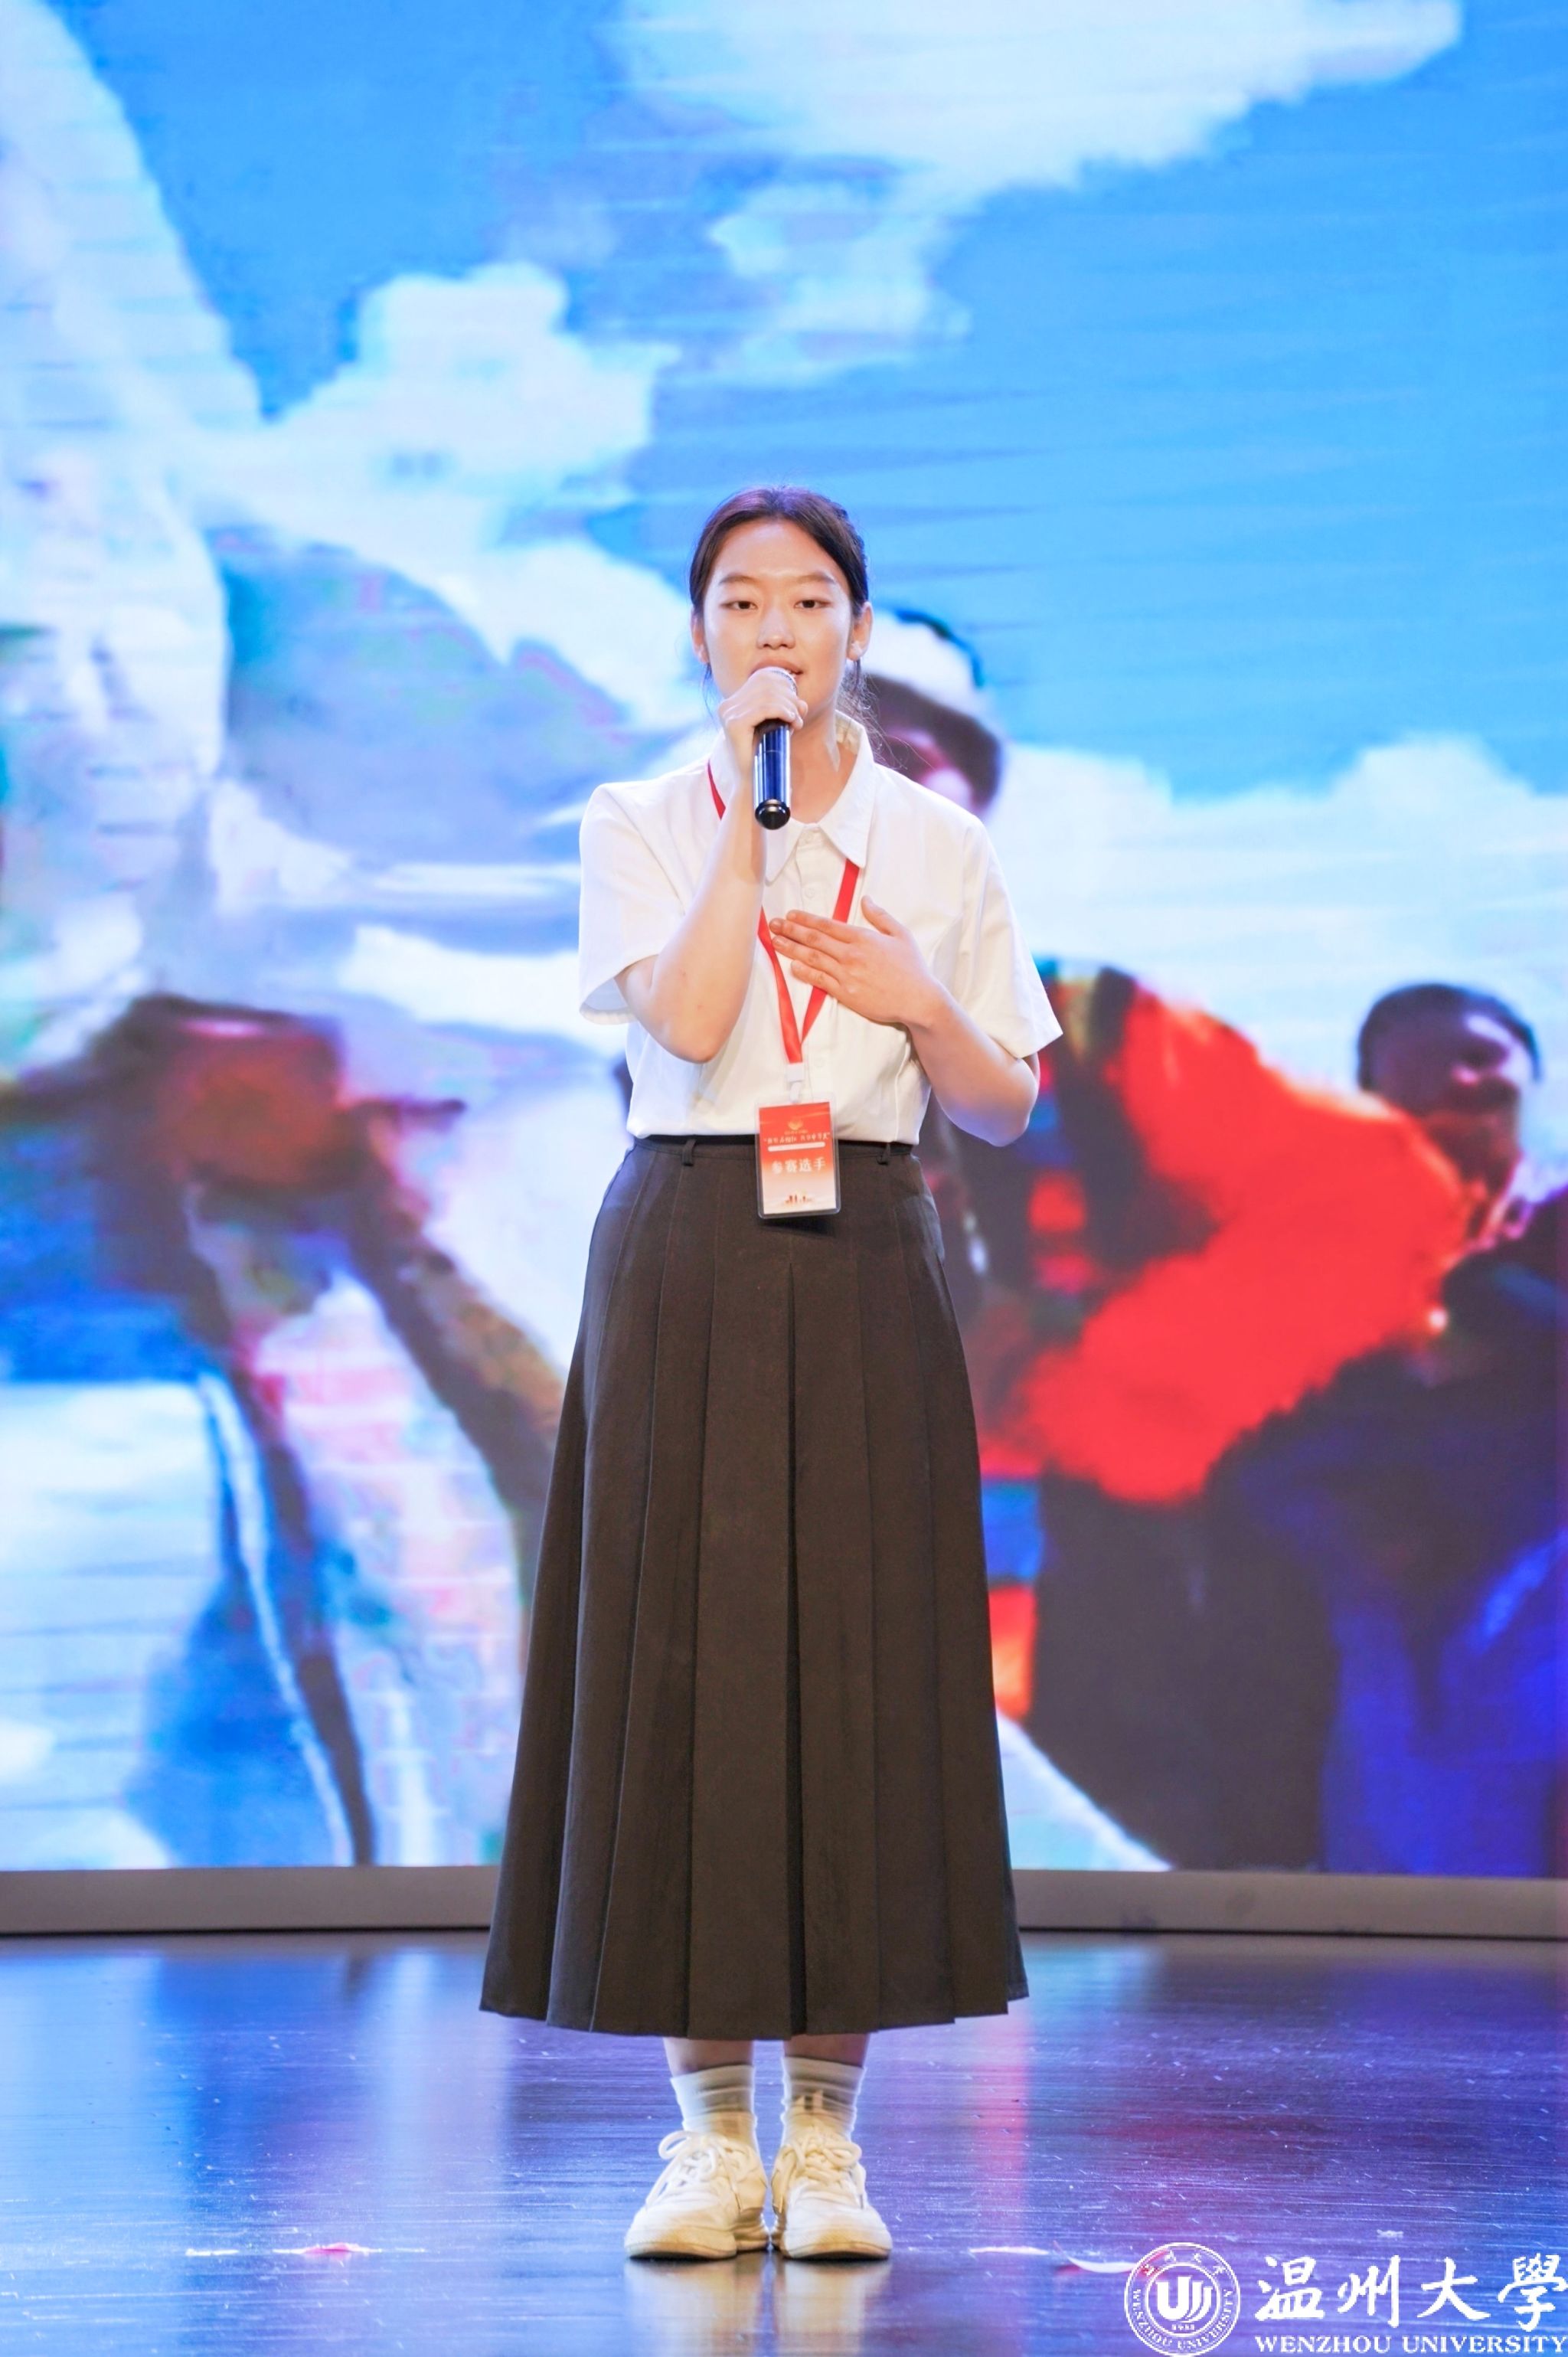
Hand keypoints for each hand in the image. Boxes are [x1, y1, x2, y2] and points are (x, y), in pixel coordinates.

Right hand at [717, 665, 805, 785]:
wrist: (754, 784)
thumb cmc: (765, 756)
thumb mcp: (776, 726)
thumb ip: (785, 709)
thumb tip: (802, 703)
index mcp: (733, 703)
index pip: (762, 678)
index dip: (785, 686)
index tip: (798, 707)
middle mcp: (727, 706)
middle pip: (766, 683)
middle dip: (789, 697)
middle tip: (800, 715)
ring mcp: (727, 714)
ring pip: (767, 695)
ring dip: (788, 707)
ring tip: (797, 722)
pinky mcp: (733, 724)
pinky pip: (764, 708)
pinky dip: (782, 712)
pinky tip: (791, 721)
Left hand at [769, 896, 944, 1029]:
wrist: (917, 999)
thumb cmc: (912, 968)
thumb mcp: (901, 935)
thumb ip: (881, 917)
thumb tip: (866, 900)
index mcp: (863, 938)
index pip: (827, 925)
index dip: (806, 919)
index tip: (791, 915)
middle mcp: (851, 954)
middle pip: (814, 939)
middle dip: (791, 930)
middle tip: (774, 924)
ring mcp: (846, 974)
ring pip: (812, 959)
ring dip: (791, 949)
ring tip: (776, 941)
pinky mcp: (845, 993)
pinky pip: (819, 980)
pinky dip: (804, 973)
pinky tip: (792, 966)